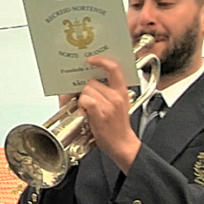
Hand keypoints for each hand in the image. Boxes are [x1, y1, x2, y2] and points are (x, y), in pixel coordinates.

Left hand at [77, 56, 140, 173]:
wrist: (121, 144)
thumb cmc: (116, 127)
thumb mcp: (116, 105)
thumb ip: (105, 92)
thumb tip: (87, 82)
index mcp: (122, 91)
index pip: (114, 68)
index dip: (102, 61)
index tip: (92, 59)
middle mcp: (117, 95)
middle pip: (92, 82)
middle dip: (85, 90)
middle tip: (87, 102)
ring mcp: (110, 104)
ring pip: (87, 91)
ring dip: (82, 100)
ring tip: (88, 111)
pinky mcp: (101, 113)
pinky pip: (86, 100)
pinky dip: (82, 105)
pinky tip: (85, 113)